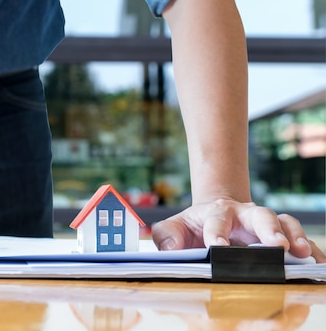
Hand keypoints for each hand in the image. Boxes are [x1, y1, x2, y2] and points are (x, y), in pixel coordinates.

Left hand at [151, 198, 325, 262]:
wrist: (216, 215)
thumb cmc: (194, 226)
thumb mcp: (174, 227)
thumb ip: (166, 236)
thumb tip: (172, 249)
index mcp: (218, 211)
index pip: (217, 219)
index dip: (216, 232)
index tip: (216, 247)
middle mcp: (246, 215)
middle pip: (260, 215)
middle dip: (268, 229)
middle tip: (275, 245)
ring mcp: (267, 224)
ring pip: (285, 223)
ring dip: (295, 237)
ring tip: (301, 254)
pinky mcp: (282, 237)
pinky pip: (301, 241)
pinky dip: (312, 251)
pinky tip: (317, 264)